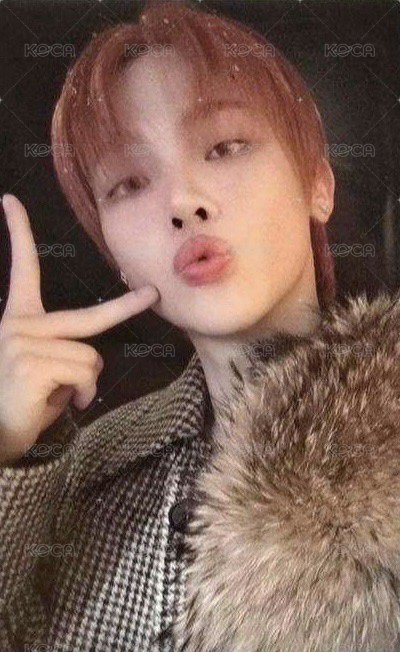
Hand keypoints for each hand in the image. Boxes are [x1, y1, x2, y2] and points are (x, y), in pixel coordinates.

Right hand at [0, 193, 159, 463]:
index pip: (23, 271)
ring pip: (91, 357)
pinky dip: (82, 395)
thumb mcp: (45, 369)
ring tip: (60, 396)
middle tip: (151, 294)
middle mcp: (19, 325)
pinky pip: (85, 375)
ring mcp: (25, 342)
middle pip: (90, 318)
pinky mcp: (33, 363)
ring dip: (85, 384)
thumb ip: (66, 352)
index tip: (10, 201)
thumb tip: (91, 362)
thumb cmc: (22, 401)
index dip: (18, 234)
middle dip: (126, 307)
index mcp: (19, 320)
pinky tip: (60, 404)